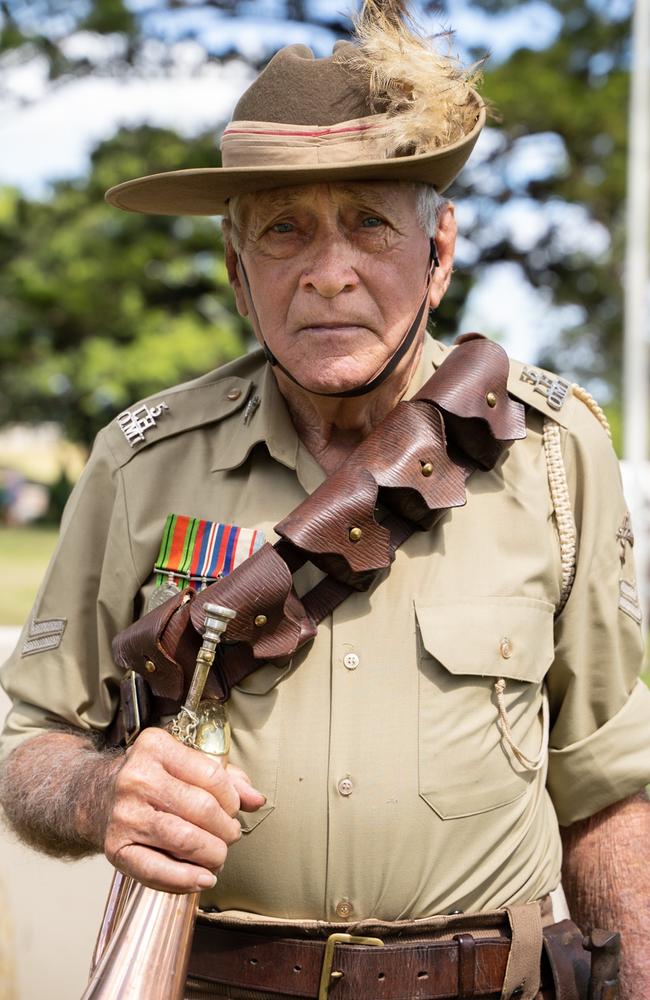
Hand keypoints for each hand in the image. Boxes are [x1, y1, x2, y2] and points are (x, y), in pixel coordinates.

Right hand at [102, 727, 264, 892]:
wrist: (94, 796)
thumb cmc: (152, 779)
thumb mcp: (184, 764)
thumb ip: (225, 779)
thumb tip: (257, 801)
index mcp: (156, 747)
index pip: (212, 776)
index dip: (232, 800)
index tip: (233, 811)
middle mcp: (137, 777)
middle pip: (201, 809)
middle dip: (226, 830)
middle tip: (229, 837)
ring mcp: (124, 813)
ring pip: (183, 839)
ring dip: (212, 854)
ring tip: (218, 857)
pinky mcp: (114, 847)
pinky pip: (155, 869)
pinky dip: (185, 879)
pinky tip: (203, 879)